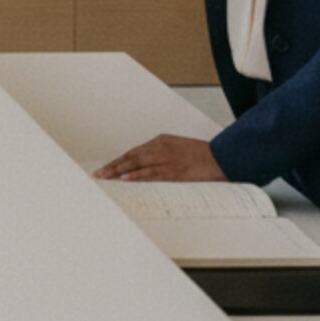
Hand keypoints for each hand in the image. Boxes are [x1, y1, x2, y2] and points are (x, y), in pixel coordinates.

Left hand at [93, 134, 225, 182]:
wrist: (222, 157)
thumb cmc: (201, 156)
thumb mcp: (178, 149)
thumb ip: (162, 155)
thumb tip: (146, 167)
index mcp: (161, 141)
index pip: (134, 152)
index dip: (118, 161)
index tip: (106, 168)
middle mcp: (160, 147)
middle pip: (131, 157)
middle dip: (113, 166)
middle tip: (97, 174)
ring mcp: (167, 158)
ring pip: (137, 164)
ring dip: (119, 171)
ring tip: (105, 177)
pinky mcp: (174, 170)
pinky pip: (152, 173)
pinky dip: (137, 176)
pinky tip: (126, 179)